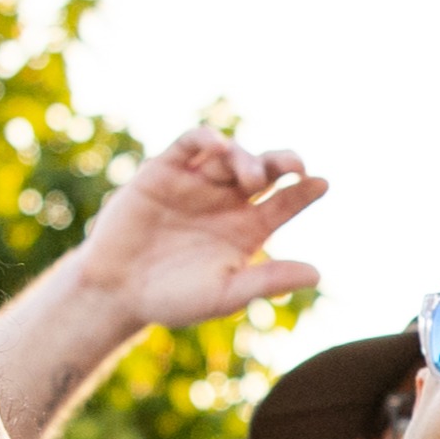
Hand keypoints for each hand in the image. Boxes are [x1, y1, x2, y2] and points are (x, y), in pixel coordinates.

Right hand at [74, 124, 327, 331]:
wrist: (117, 292)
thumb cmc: (175, 299)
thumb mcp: (226, 294)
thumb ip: (267, 281)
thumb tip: (317, 273)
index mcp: (249, 228)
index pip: (286, 202)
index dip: (305, 191)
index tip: (322, 183)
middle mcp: (227, 200)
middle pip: (264, 171)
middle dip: (282, 162)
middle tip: (296, 165)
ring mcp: (197, 183)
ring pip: (230, 156)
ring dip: (245, 158)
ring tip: (252, 177)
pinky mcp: (164, 171)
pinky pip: (189, 146)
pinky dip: (205, 140)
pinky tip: (218, 145)